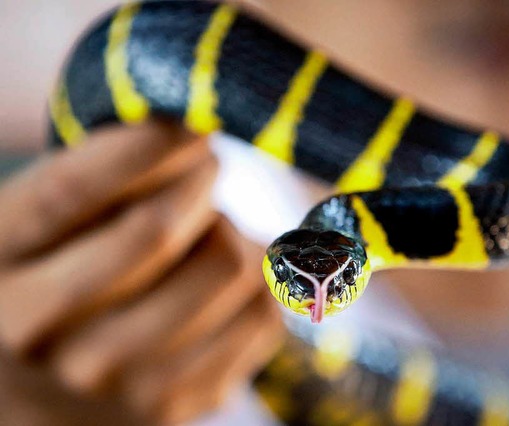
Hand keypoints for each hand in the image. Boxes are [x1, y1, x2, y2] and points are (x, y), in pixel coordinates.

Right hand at [0, 122, 282, 423]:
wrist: (59, 387)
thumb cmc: (61, 277)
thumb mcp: (45, 224)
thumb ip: (97, 180)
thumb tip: (192, 133)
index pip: (68, 193)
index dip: (141, 145)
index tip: (187, 119)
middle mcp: (39, 333)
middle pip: (157, 228)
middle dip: (198, 178)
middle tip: (204, 167)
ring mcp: (111, 380)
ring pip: (227, 265)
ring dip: (234, 232)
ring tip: (210, 235)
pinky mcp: (175, 402)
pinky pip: (261, 312)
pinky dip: (261, 281)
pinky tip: (229, 282)